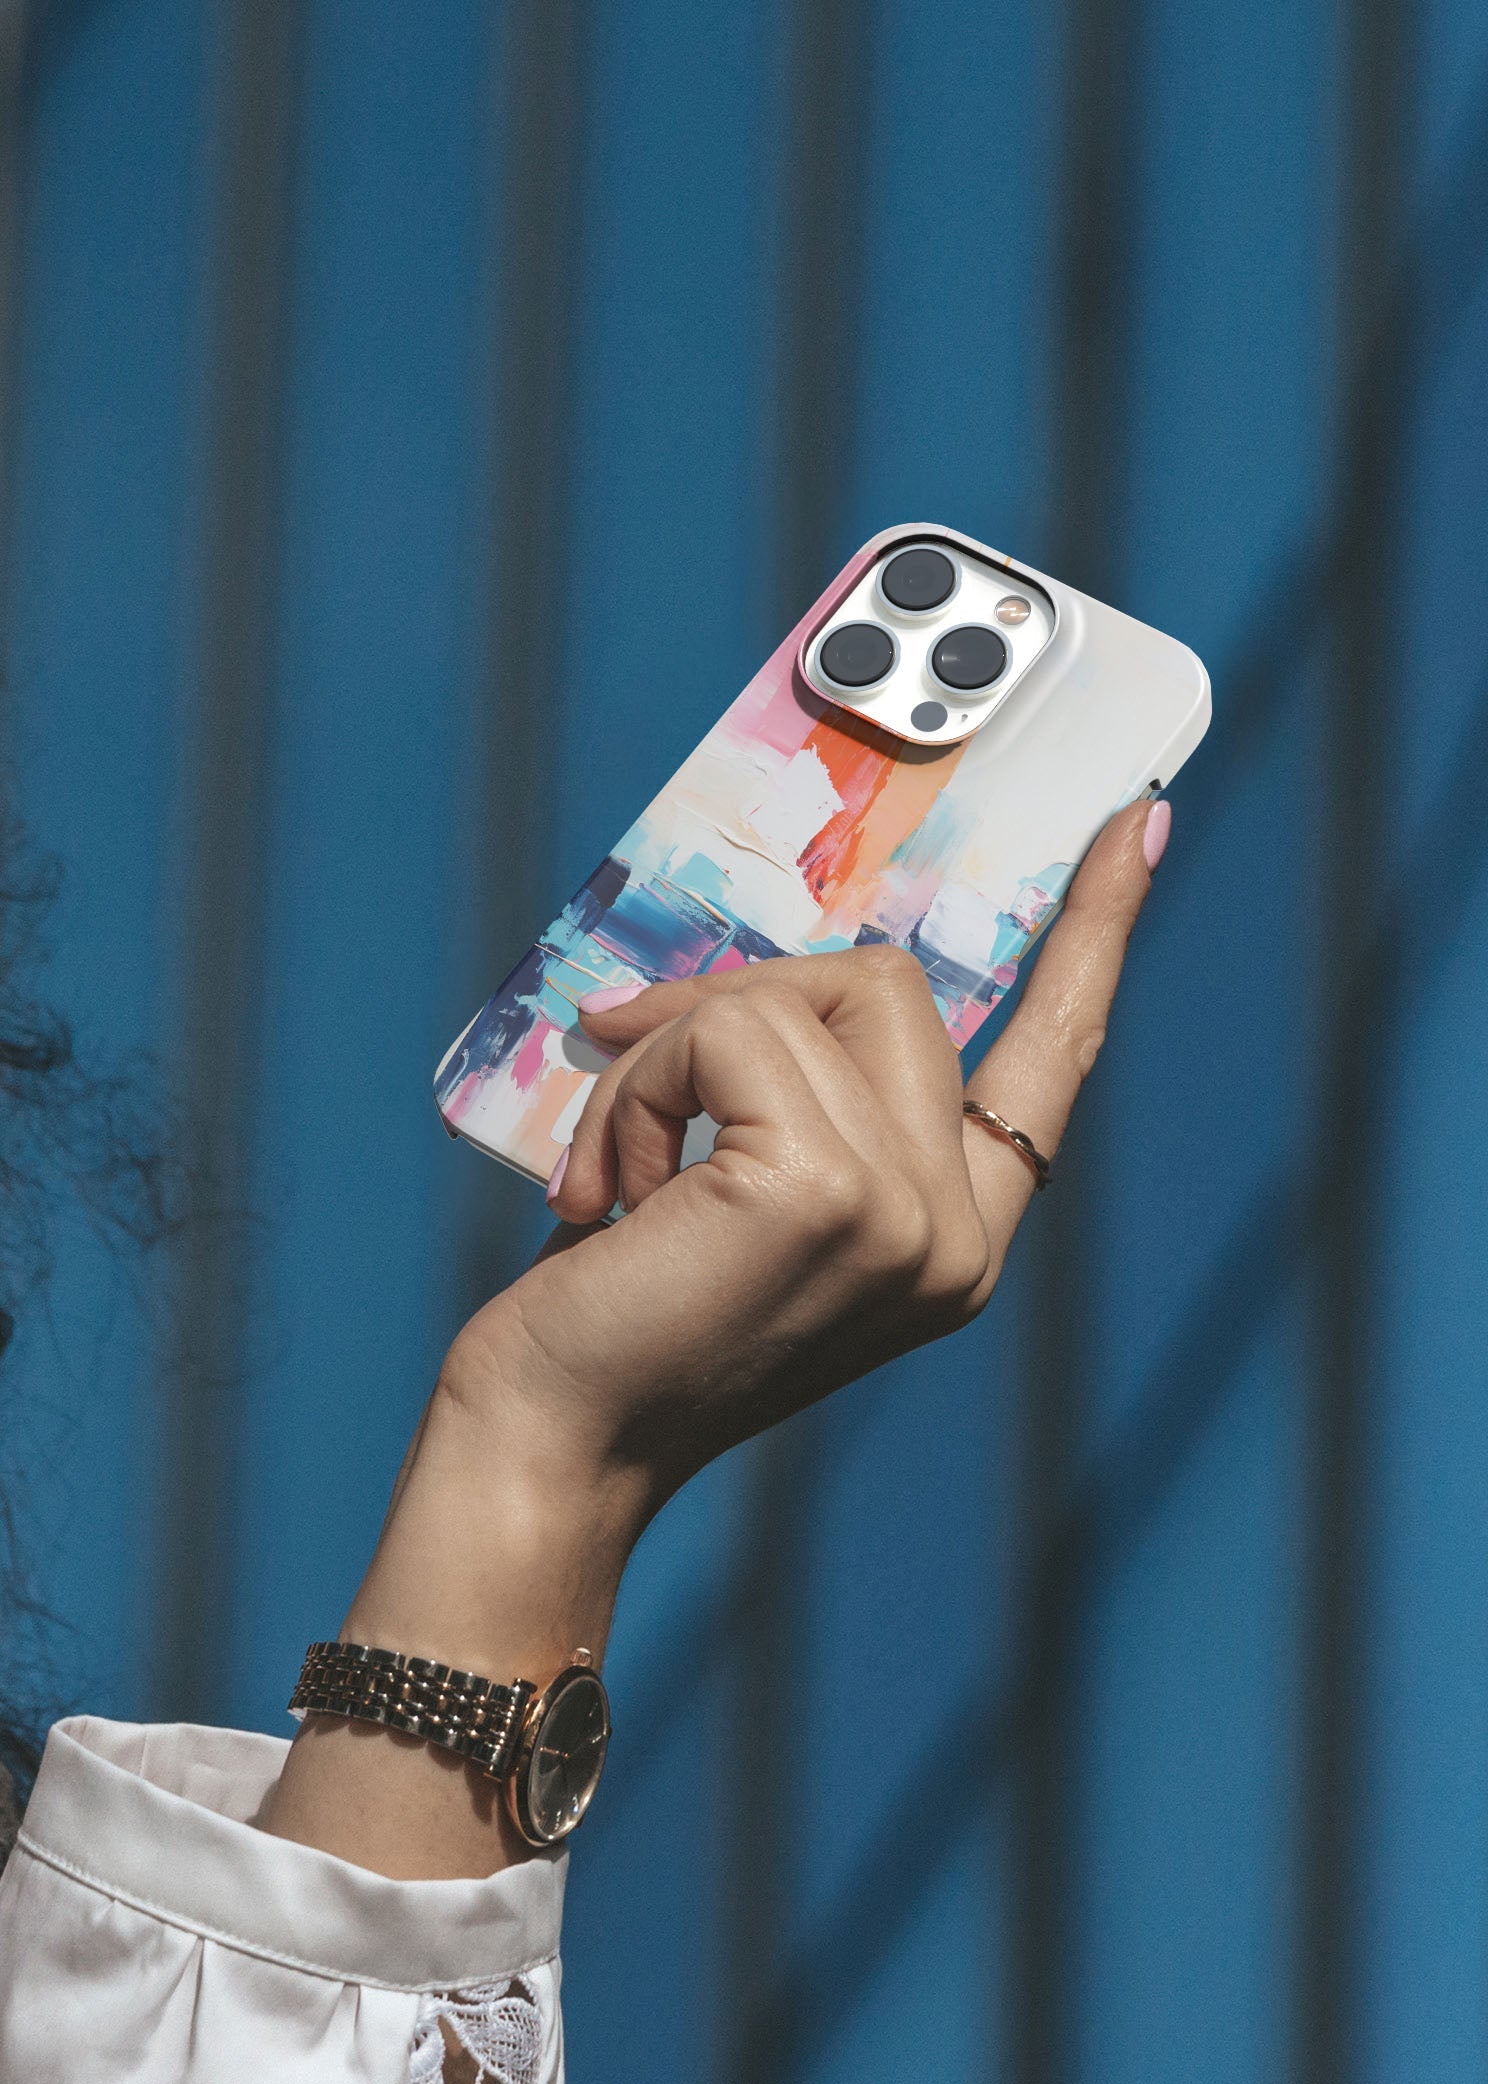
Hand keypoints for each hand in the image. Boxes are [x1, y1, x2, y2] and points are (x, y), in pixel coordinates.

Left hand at [443, 795, 1165, 1512]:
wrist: (550, 1444)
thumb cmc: (623, 1312)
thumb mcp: (740, 1181)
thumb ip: (797, 1086)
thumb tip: (771, 970)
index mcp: (954, 1231)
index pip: (1054, 1059)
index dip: (1097, 933)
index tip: (1145, 820)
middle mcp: (958, 1233)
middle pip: (883, 981)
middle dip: (736, 1004)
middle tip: (635, 1092)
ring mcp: (909, 1214)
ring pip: (797, 992)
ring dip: (666, 1053)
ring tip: (613, 1175)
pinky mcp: (829, 1193)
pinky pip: (728, 1031)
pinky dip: (641, 1080)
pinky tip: (609, 1191)